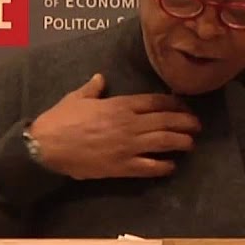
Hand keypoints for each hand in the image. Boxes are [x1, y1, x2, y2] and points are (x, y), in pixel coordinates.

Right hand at [28, 73, 200, 179]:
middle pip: (166, 120)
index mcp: (120, 105)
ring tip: (190, 143)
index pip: (156, 101)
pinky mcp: (122, 167)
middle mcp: (129, 124)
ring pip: (164, 142)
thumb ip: (92, 88)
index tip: (184, 105)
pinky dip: (163, 166)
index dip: (174, 103)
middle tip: (196, 125)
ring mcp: (128, 146)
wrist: (47, 147)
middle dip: (185, 122)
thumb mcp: (77, 98)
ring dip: (181, 142)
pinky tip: (171, 166)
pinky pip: (149, 167)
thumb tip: (100, 78)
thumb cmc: (61, 120)